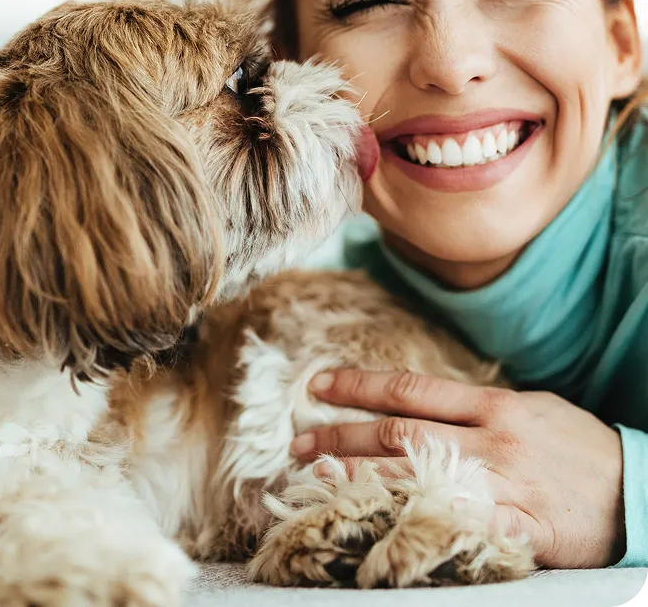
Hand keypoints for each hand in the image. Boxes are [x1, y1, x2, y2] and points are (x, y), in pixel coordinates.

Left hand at [291, 369, 625, 568]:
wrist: (640, 491)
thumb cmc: (576, 447)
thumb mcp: (528, 408)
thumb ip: (471, 408)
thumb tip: (413, 403)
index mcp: (493, 406)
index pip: (410, 389)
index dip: (359, 385)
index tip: (317, 384)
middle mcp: (490, 441)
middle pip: (399, 432)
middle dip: (341, 434)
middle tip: (297, 441)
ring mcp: (503, 485)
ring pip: (415, 475)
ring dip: (357, 474)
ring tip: (313, 474)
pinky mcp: (518, 527)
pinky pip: (456, 524)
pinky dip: (411, 520)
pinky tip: (373, 521)